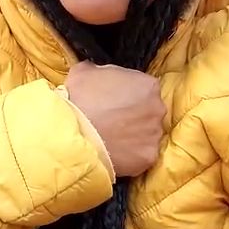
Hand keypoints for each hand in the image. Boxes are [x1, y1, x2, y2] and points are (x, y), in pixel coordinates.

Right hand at [65, 61, 165, 176]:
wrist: (71, 134)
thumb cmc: (79, 99)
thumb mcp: (85, 71)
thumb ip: (101, 70)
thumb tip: (99, 74)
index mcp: (148, 85)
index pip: (144, 88)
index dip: (129, 95)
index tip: (116, 101)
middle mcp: (157, 109)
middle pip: (150, 112)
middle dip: (135, 116)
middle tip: (114, 120)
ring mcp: (154, 135)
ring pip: (147, 135)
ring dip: (134, 136)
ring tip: (112, 138)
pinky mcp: (148, 157)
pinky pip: (141, 155)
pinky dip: (130, 155)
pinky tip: (114, 152)